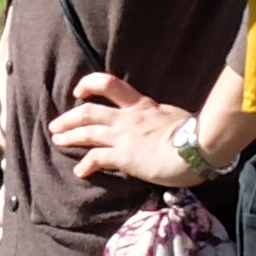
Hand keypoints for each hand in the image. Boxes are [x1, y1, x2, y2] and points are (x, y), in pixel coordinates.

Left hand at [49, 71, 205, 188]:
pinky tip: (79, 171)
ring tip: (58, 140)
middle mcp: (129, 118)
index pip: (111, 85)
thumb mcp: (176, 117)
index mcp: (143, 105)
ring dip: (70, 136)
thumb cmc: (197, 133)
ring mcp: (124, 136)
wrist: (199, 146)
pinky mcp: (124, 156)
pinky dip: (85, 164)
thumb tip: (164, 126)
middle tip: (56, 124)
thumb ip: (163, 119)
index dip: (90, 84)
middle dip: (69, 117)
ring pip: (87, 132)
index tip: (79, 91)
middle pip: (89, 110)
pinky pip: (97, 158)